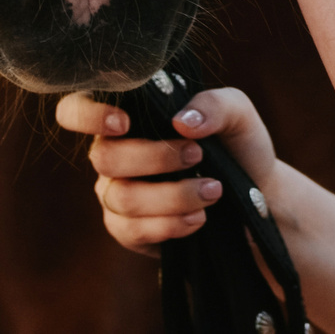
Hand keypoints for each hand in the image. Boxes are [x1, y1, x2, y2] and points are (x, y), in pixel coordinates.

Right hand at [55, 86, 280, 255]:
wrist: (257, 193)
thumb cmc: (238, 144)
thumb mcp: (237, 113)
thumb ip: (213, 105)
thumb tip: (181, 122)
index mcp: (130, 115)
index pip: (77, 108)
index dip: (88, 115)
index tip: (125, 122)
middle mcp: (114, 151)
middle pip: (104, 157)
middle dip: (155, 158)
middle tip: (199, 155)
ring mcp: (116, 191)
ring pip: (121, 197)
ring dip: (171, 195)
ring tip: (212, 191)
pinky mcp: (128, 229)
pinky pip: (130, 230)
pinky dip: (168, 225)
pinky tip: (198, 218)